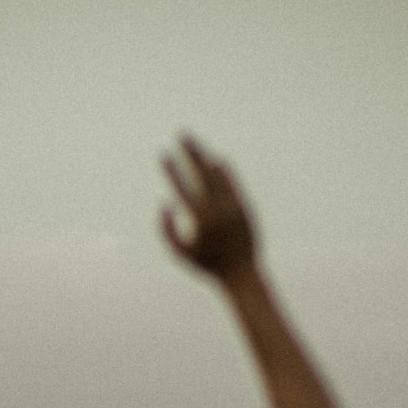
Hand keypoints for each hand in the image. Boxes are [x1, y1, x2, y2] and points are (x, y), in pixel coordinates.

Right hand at [161, 135, 256, 278]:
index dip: (171, 169)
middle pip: (202, 172)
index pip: (182, 187)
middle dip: (190, 152)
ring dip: (205, 158)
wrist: (241, 273)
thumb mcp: (180, 253)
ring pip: (218, 175)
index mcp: (200, 220)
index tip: (163, 154)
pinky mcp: (244, 206)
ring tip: (195, 145)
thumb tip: (164, 202)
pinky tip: (216, 161)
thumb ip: (166, 229)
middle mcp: (217, 209)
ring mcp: (232, 206)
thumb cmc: (206, 265)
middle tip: (181, 134)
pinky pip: (232, 183)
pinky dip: (224, 172)